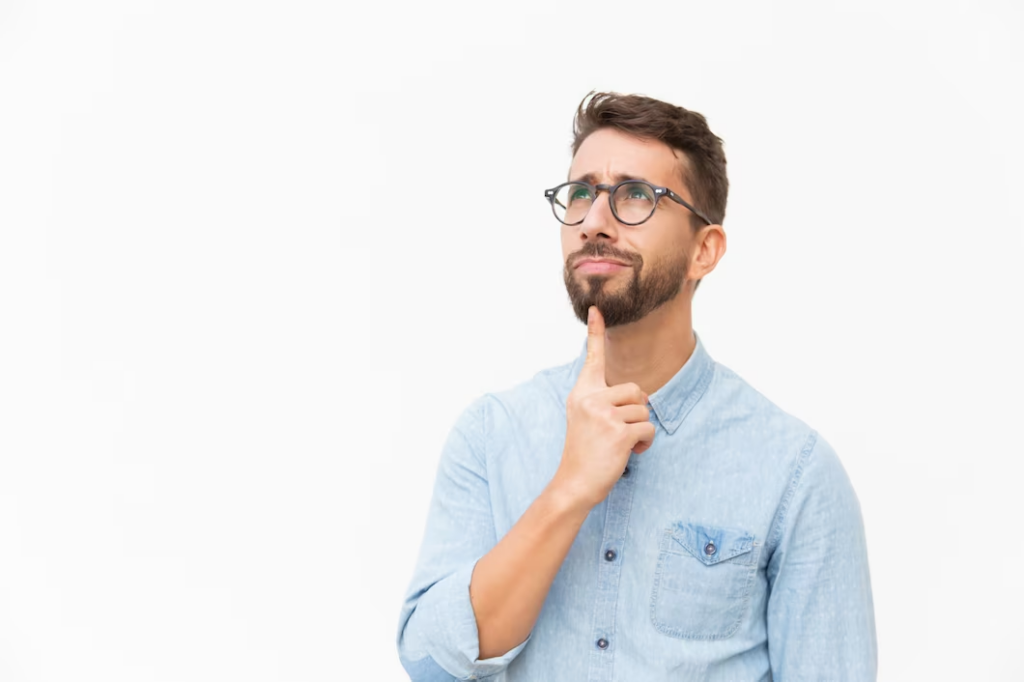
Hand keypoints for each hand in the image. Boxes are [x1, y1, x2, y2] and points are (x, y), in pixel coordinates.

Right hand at [553, 306, 655, 509]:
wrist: (574, 484)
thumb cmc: (584, 453)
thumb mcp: (585, 419)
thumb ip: (601, 401)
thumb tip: (640, 394)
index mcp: (581, 393)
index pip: (592, 357)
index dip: (596, 332)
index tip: (597, 308)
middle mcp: (590, 399)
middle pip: (636, 389)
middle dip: (637, 411)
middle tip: (620, 431)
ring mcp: (604, 415)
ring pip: (644, 409)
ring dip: (641, 430)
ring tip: (622, 444)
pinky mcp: (619, 432)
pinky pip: (648, 428)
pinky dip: (645, 443)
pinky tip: (630, 453)